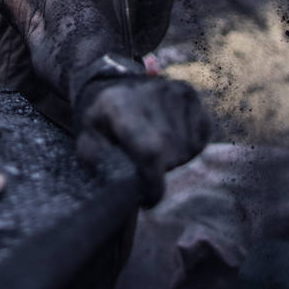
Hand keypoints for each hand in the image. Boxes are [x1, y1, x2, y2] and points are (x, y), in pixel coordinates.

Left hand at [73, 75, 210, 206]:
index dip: (154, 183)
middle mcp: (150, 94)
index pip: (149, 152)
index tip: (149, 200)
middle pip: (170, 154)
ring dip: (173, 158)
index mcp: (118, 107)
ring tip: (152, 147)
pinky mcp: (189, 94)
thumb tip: (122, 184)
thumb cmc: (102, 122)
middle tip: (142, 165)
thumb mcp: (88, 142)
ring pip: (187, 148)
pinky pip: (199, 138)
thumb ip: (100, 164)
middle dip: (158, 170)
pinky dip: (187, 146)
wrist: (116, 88)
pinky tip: (169, 138)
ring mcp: (173, 91)